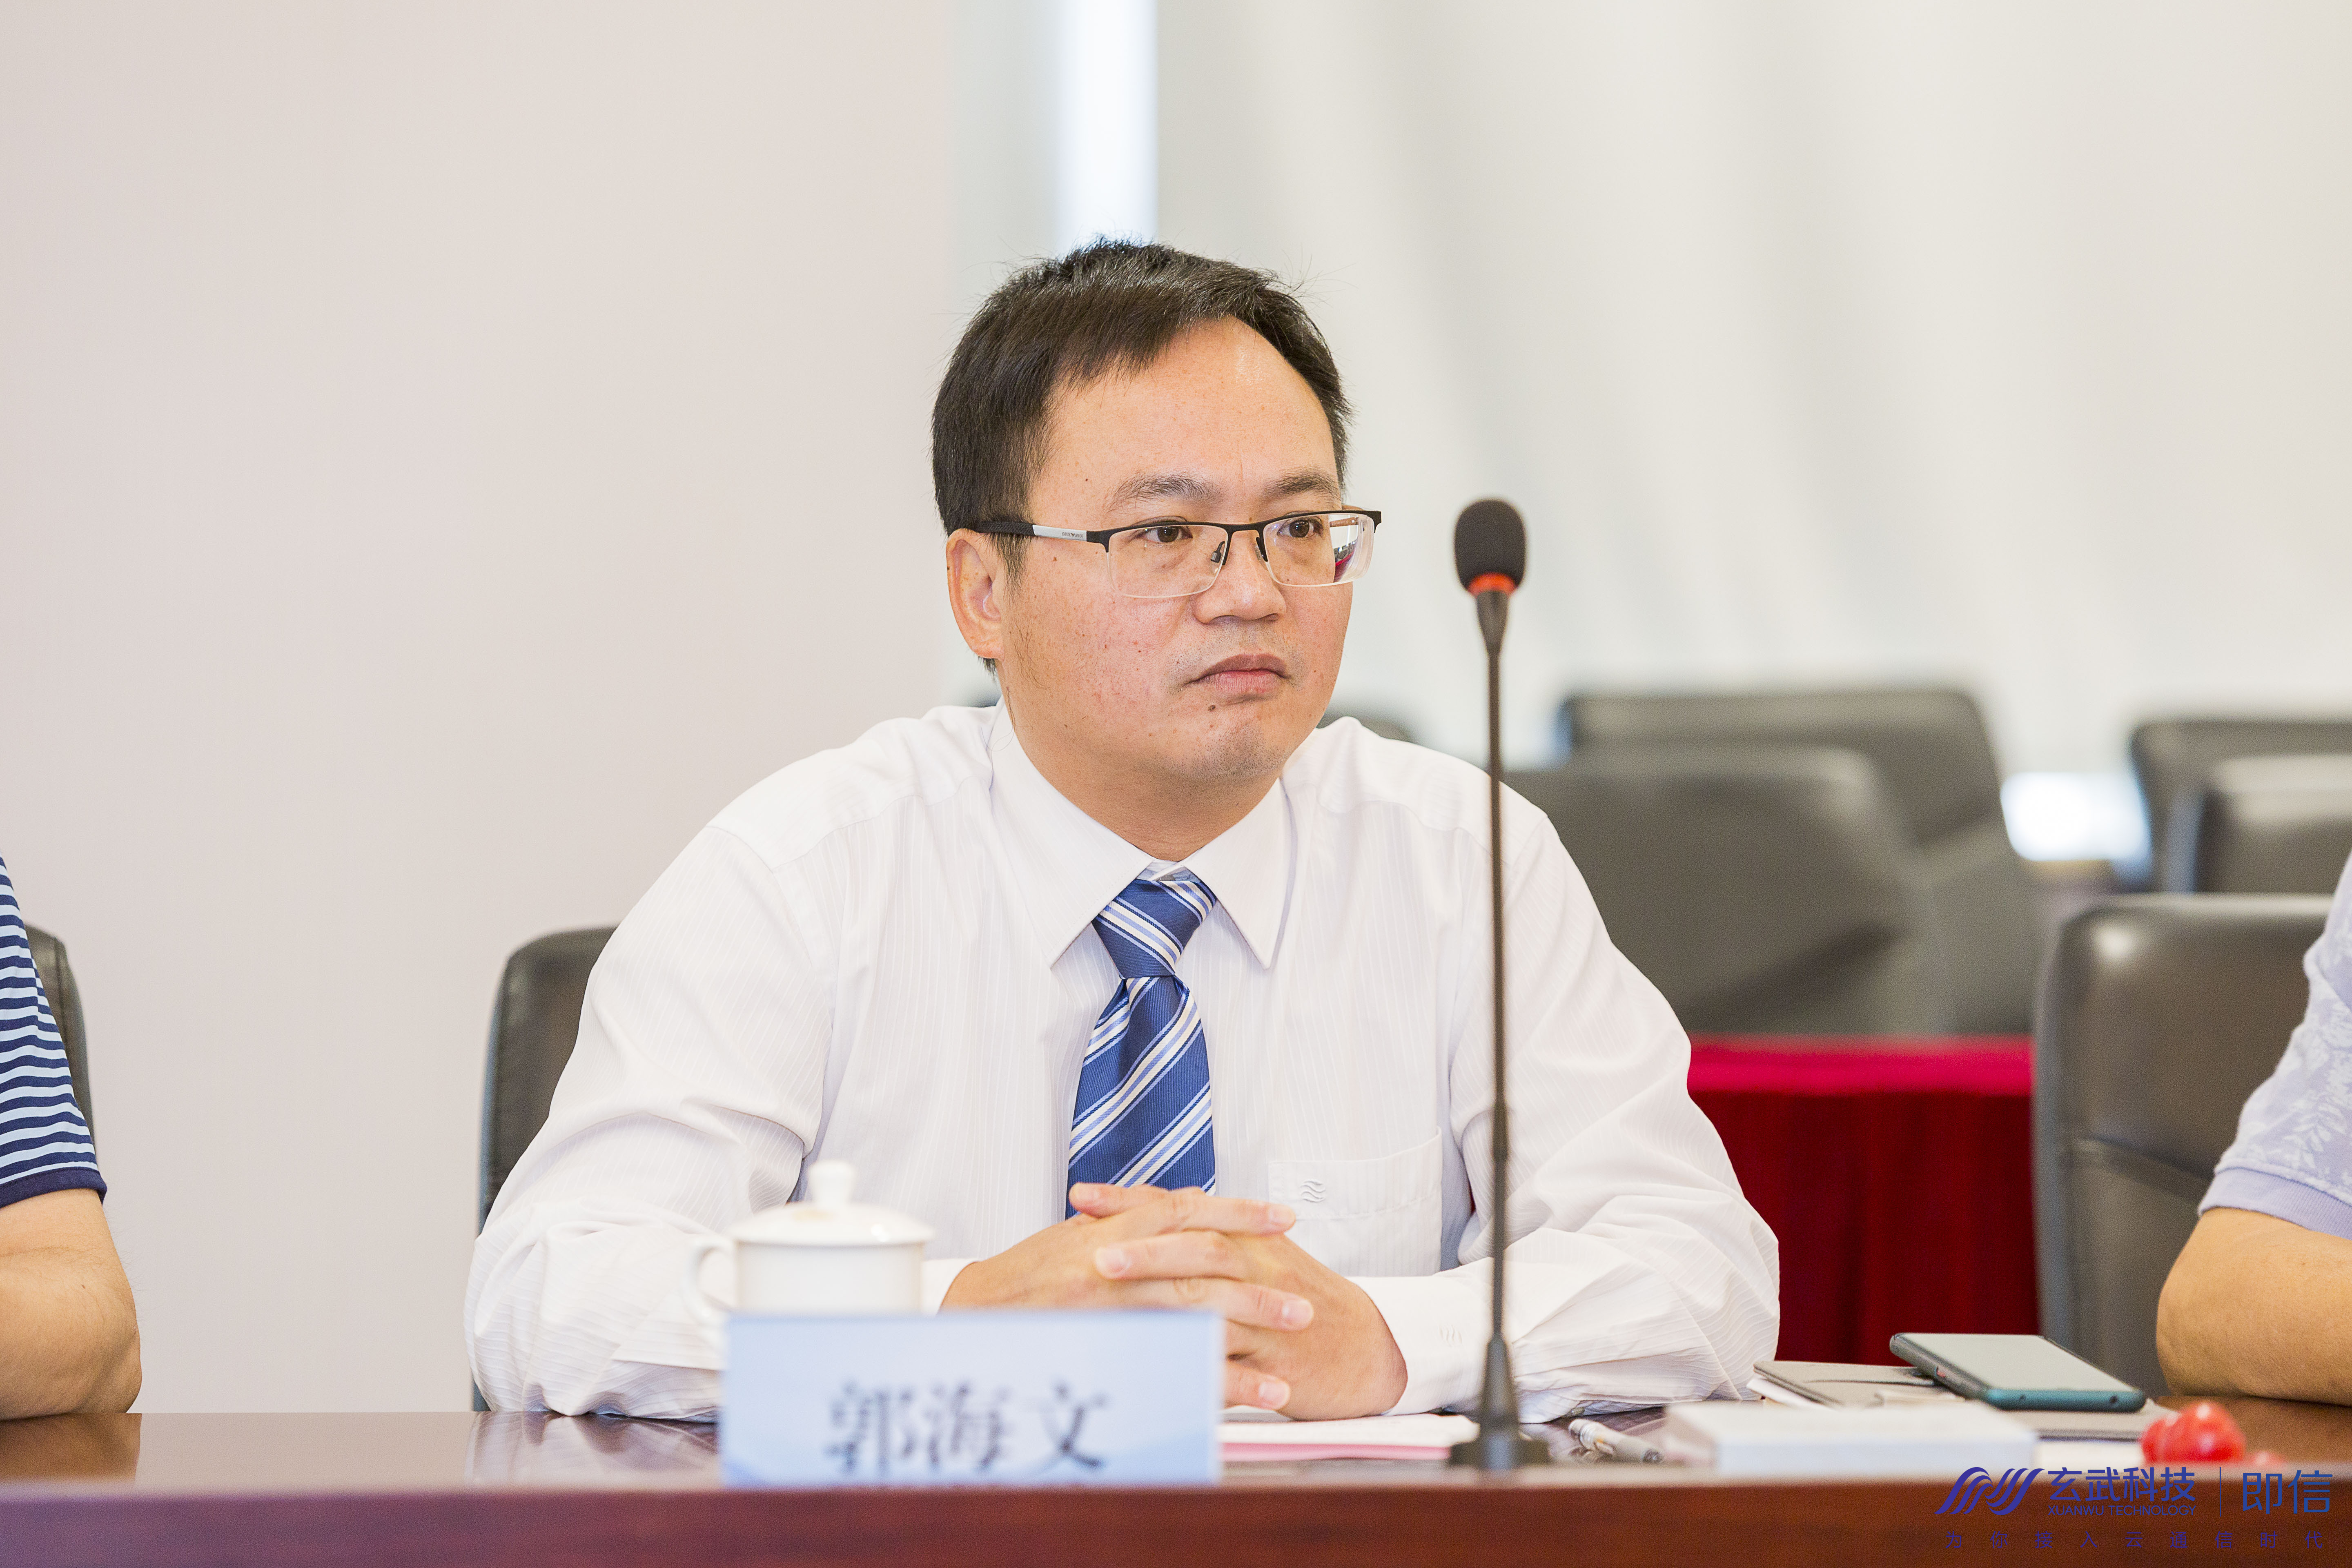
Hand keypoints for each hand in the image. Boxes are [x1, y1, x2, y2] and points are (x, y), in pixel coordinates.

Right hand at [939, 1185, 1311, 1408]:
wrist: (973, 1314)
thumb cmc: (1025, 1275)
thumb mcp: (1076, 1235)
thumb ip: (1125, 1221)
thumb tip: (1176, 1212)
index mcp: (1112, 1228)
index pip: (1187, 1210)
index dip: (1239, 1212)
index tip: (1282, 1218)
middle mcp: (1118, 1261)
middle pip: (1205, 1263)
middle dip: (1260, 1280)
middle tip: (1305, 1297)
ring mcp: (1115, 1306)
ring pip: (1200, 1313)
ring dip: (1256, 1329)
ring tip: (1299, 1341)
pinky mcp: (1113, 1347)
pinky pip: (1179, 1364)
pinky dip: (1227, 1380)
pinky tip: (1264, 1393)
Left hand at [1071, 1183, 1408, 1419]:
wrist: (1364, 1346)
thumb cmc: (1300, 1297)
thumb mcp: (1259, 1253)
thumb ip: (1204, 1235)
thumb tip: (1138, 1220)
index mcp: (1246, 1236)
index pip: (1181, 1208)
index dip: (1130, 1201)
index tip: (1080, 1197)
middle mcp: (1258, 1265)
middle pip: (1197, 1249)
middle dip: (1143, 1250)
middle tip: (1091, 1254)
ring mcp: (1269, 1312)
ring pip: (1212, 1304)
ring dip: (1162, 1307)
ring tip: (1116, 1314)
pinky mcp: (1276, 1359)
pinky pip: (1232, 1363)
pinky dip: (1195, 1367)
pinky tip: (1156, 1373)